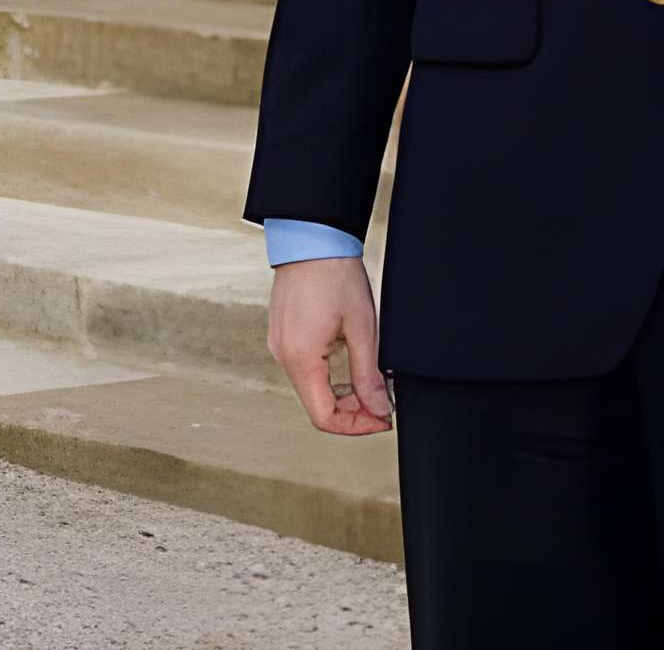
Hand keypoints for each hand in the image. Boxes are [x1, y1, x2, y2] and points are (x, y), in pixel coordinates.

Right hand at [269, 255, 393, 434]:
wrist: (311, 236)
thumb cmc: (333, 273)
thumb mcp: (362, 327)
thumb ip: (369, 374)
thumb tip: (380, 408)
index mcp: (301, 358)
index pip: (324, 417)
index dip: (356, 426)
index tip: (381, 419)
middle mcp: (284, 355)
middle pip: (317, 405)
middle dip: (352, 411)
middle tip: (382, 402)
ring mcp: (280, 344)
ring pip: (312, 388)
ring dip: (341, 392)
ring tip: (370, 379)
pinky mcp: (283, 333)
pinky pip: (305, 367)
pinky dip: (329, 374)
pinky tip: (349, 359)